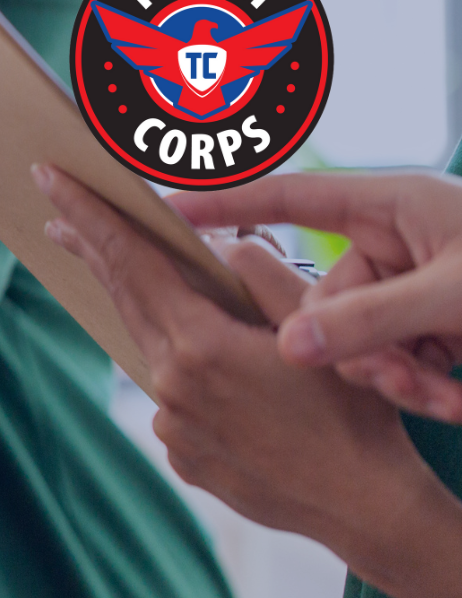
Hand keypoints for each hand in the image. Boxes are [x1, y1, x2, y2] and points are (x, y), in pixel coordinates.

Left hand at [32, 164, 458, 581]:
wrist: (365, 508)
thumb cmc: (350, 413)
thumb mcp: (312, 324)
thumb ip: (256, 272)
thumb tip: (212, 244)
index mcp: (199, 344)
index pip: (130, 261)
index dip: (88, 215)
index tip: (48, 178)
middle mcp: (171, 385)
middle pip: (126, 302)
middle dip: (93, 255)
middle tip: (58, 219)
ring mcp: (172, 426)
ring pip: (154, 353)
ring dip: (150, 316)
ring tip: (145, 288)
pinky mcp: (183, 456)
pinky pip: (176, 399)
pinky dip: (190, 377)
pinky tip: (228, 385)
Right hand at [170, 172, 461, 422]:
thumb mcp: (455, 294)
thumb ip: (371, 317)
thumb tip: (290, 346)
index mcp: (391, 206)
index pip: (287, 196)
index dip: (223, 202)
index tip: (165, 210)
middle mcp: (392, 243)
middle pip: (321, 297)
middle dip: (357, 347)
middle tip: (399, 379)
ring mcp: (406, 286)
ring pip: (353, 340)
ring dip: (395, 376)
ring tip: (445, 397)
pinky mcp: (425, 327)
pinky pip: (390, 362)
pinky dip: (420, 388)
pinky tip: (454, 400)